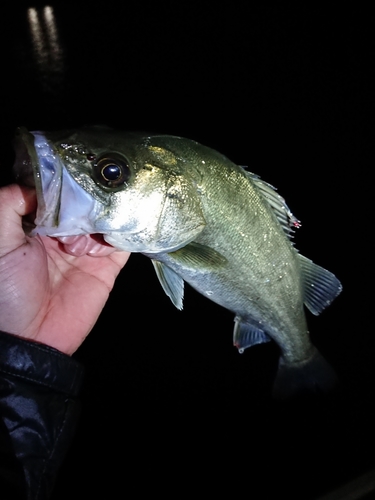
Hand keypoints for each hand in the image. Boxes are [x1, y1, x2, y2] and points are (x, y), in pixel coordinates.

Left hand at [0, 184, 129, 354]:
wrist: (30, 338)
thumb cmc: (6, 291)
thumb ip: (8, 205)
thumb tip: (37, 184)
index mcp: (36, 225)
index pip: (59, 194)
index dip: (67, 184)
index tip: (78, 171)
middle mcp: (63, 234)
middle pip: (86, 204)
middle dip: (90, 200)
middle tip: (91, 202)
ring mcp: (87, 251)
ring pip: (106, 220)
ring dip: (104, 218)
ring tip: (93, 231)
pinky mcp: (107, 268)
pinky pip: (123, 244)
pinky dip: (124, 233)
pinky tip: (116, 233)